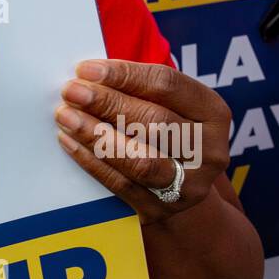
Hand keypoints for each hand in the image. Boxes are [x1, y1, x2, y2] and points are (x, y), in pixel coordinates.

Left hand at [55, 59, 231, 223]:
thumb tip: (88, 75)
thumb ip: (137, 89)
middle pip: (154, 121)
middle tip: (71, 91)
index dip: (124, 74)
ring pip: (139, 158)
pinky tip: (69, 142)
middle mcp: (208, 150)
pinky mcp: (161, 209)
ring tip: (65, 116)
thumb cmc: (167, 133)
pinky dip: (92, 161)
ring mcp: (188, 185)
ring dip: (96, 134)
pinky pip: (121, 184)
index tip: (86, 69)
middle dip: (106, 103)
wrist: (181, 189)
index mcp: (213, 113)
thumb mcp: (168, 106)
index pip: (167, 85)